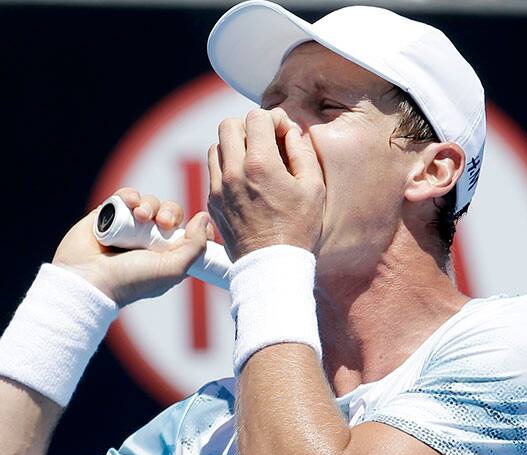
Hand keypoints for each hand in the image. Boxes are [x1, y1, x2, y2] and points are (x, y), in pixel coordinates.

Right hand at [52, 188, 214, 306]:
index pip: (188, 233)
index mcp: (166, 256)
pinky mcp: (108, 215)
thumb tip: (204, 218)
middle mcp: (148, 241)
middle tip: (162, 222)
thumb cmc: (130, 280)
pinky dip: (129, 195)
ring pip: (149, 203)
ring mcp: (128, 227)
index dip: (194, 226)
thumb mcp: (173, 269)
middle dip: (170, 212)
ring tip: (139, 216)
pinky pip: (125, 196)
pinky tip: (128, 202)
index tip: (195, 226)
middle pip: (170, 213)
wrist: (88, 279)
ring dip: (149, 205)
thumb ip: (194, 246)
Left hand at [207, 108, 325, 259]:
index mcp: (260, 164)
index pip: (256, 118)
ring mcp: (218, 188)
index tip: (283, 133)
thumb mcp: (314, 188)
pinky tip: (246, 181)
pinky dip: (227, 168)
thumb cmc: (298, 229)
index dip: (273, 119)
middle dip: (249, 127)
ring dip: (234, 146)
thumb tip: (291, 133)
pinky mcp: (212, 202)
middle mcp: (233, 172)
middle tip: (266, 142)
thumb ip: (302, 152)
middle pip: (229, 125)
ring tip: (254, 161)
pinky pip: (213, 171)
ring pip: (216, 146)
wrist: (271, 265)